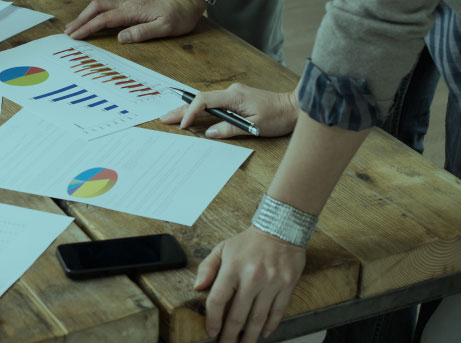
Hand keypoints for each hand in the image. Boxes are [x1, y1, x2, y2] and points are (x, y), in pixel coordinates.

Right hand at [64, 0, 206, 42]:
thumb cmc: (181, 14)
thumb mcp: (165, 27)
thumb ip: (142, 32)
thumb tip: (121, 38)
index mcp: (133, 9)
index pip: (104, 19)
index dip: (88, 27)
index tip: (75, 36)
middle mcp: (129, 1)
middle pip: (98, 6)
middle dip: (81, 18)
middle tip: (69, 31)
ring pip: (102, 2)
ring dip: (87, 13)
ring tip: (76, 24)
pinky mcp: (134, 0)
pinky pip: (110, 2)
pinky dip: (98, 9)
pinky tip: (94, 15)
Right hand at [160, 83, 298, 137]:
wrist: (295, 107)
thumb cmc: (278, 116)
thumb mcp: (253, 127)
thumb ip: (229, 129)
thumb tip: (209, 133)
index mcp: (234, 96)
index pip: (204, 101)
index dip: (191, 112)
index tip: (184, 125)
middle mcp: (231, 92)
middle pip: (200, 100)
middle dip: (182, 110)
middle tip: (165, 118)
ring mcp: (233, 94)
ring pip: (205, 102)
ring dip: (189, 110)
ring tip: (174, 119)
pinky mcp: (236, 99)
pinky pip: (214, 104)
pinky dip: (201, 110)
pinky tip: (192, 116)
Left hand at [194, 226, 305, 342]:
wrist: (280, 228)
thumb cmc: (249, 241)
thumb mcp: (222, 248)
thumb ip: (207, 267)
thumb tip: (197, 287)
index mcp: (232, 268)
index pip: (218, 300)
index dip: (213, 320)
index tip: (211, 332)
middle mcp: (252, 277)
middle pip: (238, 314)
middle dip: (230, 335)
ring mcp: (271, 282)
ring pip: (259, 317)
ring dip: (250, 336)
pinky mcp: (287, 285)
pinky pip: (277, 311)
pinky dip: (270, 325)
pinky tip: (264, 334)